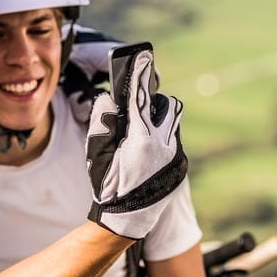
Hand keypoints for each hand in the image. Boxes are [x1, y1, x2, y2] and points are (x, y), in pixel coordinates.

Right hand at [85, 47, 185, 238]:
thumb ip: (102, 122)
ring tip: (139, 132)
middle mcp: (164, 145)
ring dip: (158, 119)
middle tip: (134, 109)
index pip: (141, 98)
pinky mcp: (180, 165)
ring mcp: (176, 155)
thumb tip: (109, 100)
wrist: (127, 220)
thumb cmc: (107, 186)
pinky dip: (160, 138)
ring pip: (172, 122)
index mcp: (141, 140)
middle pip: (167, 106)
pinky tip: (144, 151)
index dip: (139, 76)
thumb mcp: (96, 153)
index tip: (139, 56)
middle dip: (151, 101)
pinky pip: (172, 140)